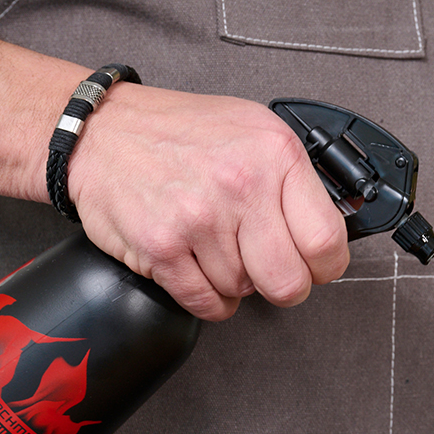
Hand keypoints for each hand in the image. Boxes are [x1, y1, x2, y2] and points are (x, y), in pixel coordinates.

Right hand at [67, 85, 349, 319]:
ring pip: (244, 293)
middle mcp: (240, 185)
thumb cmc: (180, 132)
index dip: (325, 265)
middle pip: (288, 282)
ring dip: (236, 282)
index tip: (316, 265)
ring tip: (217, 246)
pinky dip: (208, 298)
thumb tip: (332, 226)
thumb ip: (295, 178)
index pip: (326, 241)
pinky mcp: (162, 248)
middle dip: (284, 285)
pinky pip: (206, 303)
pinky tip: (200, 269)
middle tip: (270, 270)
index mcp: (274, 155)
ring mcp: (199, 220)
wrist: (101, 131)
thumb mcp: (255, 130)